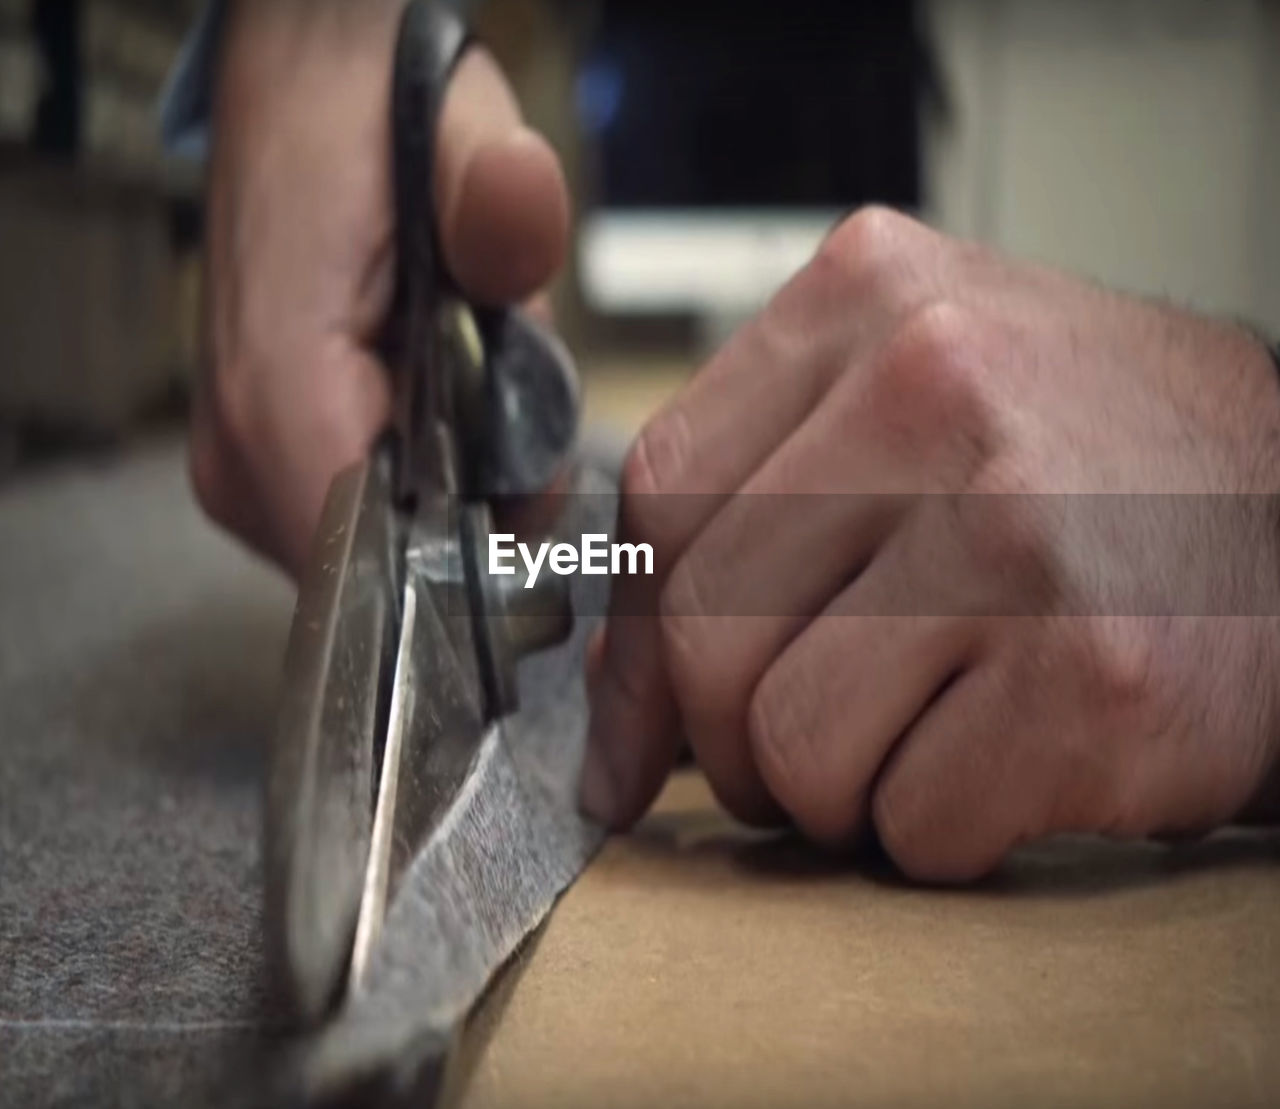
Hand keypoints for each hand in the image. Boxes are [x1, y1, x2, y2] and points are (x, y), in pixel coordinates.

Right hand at [191, 0, 569, 573]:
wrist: (307, 96)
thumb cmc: (373, 123)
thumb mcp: (460, 130)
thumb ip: (496, 194)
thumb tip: (517, 208)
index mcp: (274, 388)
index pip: (369, 566)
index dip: (470, 568)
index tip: (532, 506)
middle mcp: (240, 455)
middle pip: (394, 574)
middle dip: (481, 516)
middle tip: (512, 407)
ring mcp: (244, 471)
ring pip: (385, 555)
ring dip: (456, 495)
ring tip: (467, 383)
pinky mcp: (261, 467)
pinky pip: (365, 523)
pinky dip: (424, 483)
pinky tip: (438, 401)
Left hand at [583, 206, 1279, 881]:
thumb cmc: (1076, 466)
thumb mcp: (906, 409)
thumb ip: (752, 508)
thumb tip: (621, 693)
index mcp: (867, 299)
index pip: (662, 495)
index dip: (634, 642)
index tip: (640, 728)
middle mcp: (935, 385)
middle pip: (709, 631)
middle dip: (731, 740)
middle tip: (798, 753)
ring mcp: (1016, 526)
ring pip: (794, 745)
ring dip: (835, 793)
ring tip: (915, 746)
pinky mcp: (1091, 669)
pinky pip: (915, 821)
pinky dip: (937, 831)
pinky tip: (1003, 766)